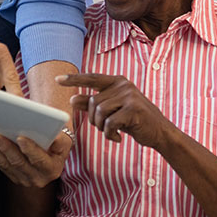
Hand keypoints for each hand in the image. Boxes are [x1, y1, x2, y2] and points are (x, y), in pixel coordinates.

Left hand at [0, 129, 72, 186]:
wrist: (52, 151)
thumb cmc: (57, 141)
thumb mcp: (65, 140)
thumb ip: (60, 140)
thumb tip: (54, 139)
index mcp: (52, 169)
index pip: (40, 160)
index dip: (30, 149)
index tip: (20, 138)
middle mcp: (39, 178)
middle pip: (19, 163)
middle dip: (7, 148)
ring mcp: (25, 180)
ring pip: (7, 165)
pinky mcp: (14, 177)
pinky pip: (1, 165)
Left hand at [58, 73, 172, 148]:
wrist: (159, 132)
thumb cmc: (134, 120)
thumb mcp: (112, 111)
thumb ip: (92, 104)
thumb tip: (72, 99)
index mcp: (118, 81)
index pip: (92, 78)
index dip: (74, 79)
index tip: (57, 79)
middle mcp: (124, 85)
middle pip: (94, 102)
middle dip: (94, 120)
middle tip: (105, 128)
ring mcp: (130, 96)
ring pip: (100, 113)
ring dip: (102, 128)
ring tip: (112, 132)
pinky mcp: (133, 110)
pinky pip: (109, 123)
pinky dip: (109, 134)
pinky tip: (117, 138)